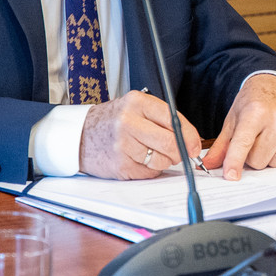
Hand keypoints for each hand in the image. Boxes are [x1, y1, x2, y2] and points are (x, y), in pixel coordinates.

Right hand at [79, 90, 202, 179]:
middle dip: (180, 152)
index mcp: (136, 103)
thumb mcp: (135, 108)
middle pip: (170, 142)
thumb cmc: (114, 121)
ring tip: (151, 153)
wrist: (80, 136)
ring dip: (164, 162)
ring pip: (161, 160)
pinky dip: (150, 170)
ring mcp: (122, 145)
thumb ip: (163, 119)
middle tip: (180, 153)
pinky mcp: (120, 165)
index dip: (189, 135)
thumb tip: (192, 141)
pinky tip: (139, 160)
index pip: (173, 119)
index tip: (195, 145)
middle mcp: (128, 122)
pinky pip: (149, 173)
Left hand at [201, 75, 275, 180]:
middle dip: (252, 156)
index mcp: (255, 112)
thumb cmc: (253, 103)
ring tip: (269, 138)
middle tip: (254, 141)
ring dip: (269, 156)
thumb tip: (208, 165)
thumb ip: (221, 146)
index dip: (235, 162)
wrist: (275, 86)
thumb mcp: (233, 120)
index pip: (243, 144)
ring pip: (275, 163)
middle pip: (258, 160)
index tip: (231, 175)